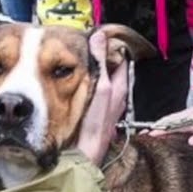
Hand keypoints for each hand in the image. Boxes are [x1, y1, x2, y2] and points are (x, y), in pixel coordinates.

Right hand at [76, 30, 128, 164]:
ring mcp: (104, 106)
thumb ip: (101, 64)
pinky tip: (72, 81)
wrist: (85, 155)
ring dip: (91, 70)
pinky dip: (84, 83)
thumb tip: (100, 37)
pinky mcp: (93, 113)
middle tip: (83, 44)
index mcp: (119, 88)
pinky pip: (91, 92)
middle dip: (99, 57)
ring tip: (76, 58)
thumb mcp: (101, 89)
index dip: (111, 46)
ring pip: (99, 80)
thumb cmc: (96, 124)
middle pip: (109, 70)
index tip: (97, 36)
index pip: (120, 59)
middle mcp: (114, 96)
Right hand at [148, 100, 192, 147]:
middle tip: (144, 133)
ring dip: (161, 123)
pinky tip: (167, 124)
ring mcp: (191, 112)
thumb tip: (191, 142)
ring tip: (151, 130)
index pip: (173, 126)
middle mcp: (190, 114)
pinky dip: (169, 121)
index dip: (160, 131)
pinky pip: (178, 117)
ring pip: (173, 117)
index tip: (149, 135)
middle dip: (156, 127)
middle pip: (169, 120)